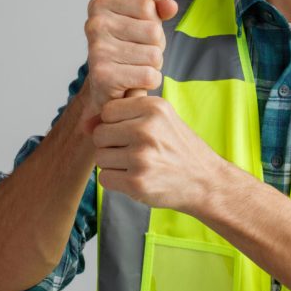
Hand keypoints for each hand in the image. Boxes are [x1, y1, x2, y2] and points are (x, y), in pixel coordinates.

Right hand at [81, 0, 178, 118]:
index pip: (148, 6)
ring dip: (152, 65)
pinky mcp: (104, 76)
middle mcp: (94, 25)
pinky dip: (150, 82)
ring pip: (154, 55)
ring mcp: (97, 50)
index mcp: (100, 5)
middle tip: (138, 55)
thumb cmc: (124, 51)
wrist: (103, 91)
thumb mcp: (141, 22)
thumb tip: (171, 6)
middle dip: (155, 46)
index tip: (137, 33)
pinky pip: (149, 75)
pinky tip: (134, 82)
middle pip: (154, 31)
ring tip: (135, 68)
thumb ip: (158, 8)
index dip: (152, 23)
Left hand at [92, 95, 223, 212]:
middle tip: (136, 152)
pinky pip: (104, 178)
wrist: (205, 182)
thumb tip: (85, 124)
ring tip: (139, 166)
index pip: (107, 111)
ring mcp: (142, 157)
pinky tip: (138, 179)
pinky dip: (116, 182)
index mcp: (154, 107)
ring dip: (114, 164)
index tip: (133, 133)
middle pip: (99, 134)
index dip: (115, 124)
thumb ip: (125, 112)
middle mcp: (147, 129)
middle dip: (111, 145)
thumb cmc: (179, 149)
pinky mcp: (137, 183)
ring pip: (100, 157)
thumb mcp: (161, 118)